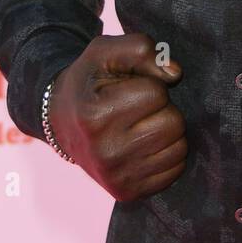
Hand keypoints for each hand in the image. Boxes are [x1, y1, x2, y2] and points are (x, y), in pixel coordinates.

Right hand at [47, 33, 186, 201]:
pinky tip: (145, 144)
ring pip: (179, 148)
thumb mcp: (105, 52)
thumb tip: (175, 74)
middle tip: (139, 107)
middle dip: (163, 108)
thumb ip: (141, 49)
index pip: (157, 93)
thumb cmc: (90, 82)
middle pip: (173, 123)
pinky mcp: (128, 193)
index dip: (149, 84)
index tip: (129, 88)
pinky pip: (175, 170)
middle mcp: (106, 153)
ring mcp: (117, 178)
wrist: (62, 123)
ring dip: (167, 130)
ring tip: (142, 125)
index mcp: (96, 116)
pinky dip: (167, 153)